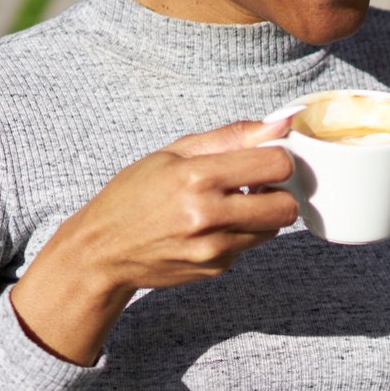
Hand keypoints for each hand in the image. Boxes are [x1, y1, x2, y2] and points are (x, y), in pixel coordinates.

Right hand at [11, 117, 300, 364]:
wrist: (103, 250)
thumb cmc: (134, 194)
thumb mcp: (174, 153)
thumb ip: (232, 137)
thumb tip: (282, 122)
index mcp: (197, 177)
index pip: (277, 166)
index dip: (277, 160)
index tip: (263, 160)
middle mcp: (208, 216)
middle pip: (286, 207)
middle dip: (279, 193)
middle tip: (255, 186)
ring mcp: (214, 247)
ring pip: (273, 229)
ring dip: (261, 215)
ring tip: (228, 205)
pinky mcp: (216, 268)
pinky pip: (249, 246)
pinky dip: (239, 234)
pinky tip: (210, 228)